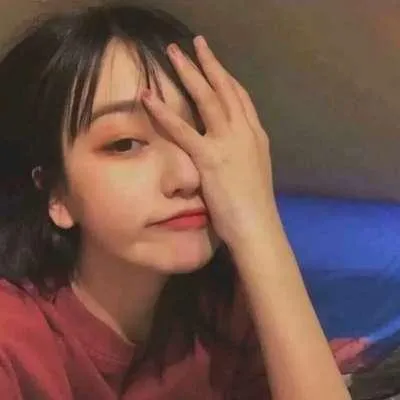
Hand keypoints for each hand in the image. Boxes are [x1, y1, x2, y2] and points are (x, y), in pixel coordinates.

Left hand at [142, 36, 275, 248]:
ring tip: (173, 54)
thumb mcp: (252, 172)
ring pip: (208, 99)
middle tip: (195, 43)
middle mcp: (245, 133)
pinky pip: (184, 130)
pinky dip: (164, 112)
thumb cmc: (254, 207)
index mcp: (256, 137)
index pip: (241, 98)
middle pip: (226, 89)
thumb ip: (240, 155)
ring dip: (190, 73)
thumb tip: (228, 151)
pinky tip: (149, 97)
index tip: (215, 63)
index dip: (226, 77)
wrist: (259, 228)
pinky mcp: (211, 158)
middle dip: (209, 63)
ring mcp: (229, 143)